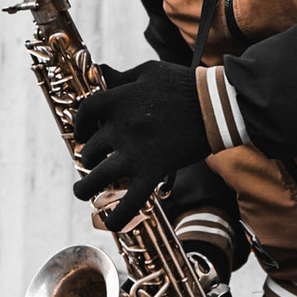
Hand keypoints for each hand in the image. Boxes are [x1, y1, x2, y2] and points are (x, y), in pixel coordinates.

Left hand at [70, 61, 209, 226]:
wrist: (216, 105)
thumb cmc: (184, 85)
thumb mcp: (149, 72)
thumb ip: (121, 77)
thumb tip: (100, 72)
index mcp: (119, 100)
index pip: (86, 111)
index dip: (80, 123)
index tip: (82, 132)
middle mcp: (121, 127)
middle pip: (90, 148)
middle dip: (87, 156)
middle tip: (92, 161)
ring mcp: (135, 152)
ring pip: (97, 176)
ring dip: (85, 187)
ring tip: (82, 192)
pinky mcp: (153, 171)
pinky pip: (131, 201)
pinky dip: (118, 217)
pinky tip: (110, 224)